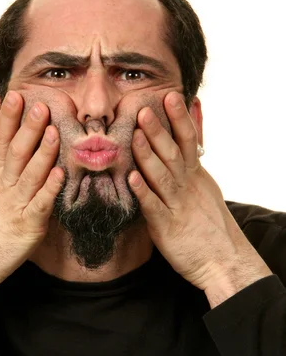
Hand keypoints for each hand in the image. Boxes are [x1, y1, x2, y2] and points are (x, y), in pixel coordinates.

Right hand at [0, 92, 63, 295]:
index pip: (1, 140)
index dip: (9, 118)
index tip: (17, 95)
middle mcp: (4, 187)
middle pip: (16, 152)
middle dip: (29, 128)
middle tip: (41, 105)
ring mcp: (15, 206)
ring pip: (30, 174)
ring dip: (43, 152)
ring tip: (54, 131)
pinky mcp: (27, 227)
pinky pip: (40, 205)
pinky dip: (49, 189)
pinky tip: (58, 174)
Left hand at [129, 92, 270, 293]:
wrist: (223, 260)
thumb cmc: (208, 223)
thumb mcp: (204, 186)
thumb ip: (192, 161)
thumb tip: (190, 135)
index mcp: (195, 175)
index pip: (188, 141)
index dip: (179, 118)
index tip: (168, 96)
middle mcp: (187, 186)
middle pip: (174, 153)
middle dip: (159, 130)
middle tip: (144, 108)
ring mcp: (177, 205)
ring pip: (163, 176)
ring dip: (148, 155)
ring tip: (136, 135)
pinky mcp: (167, 227)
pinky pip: (154, 207)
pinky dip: (144, 193)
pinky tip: (132, 179)